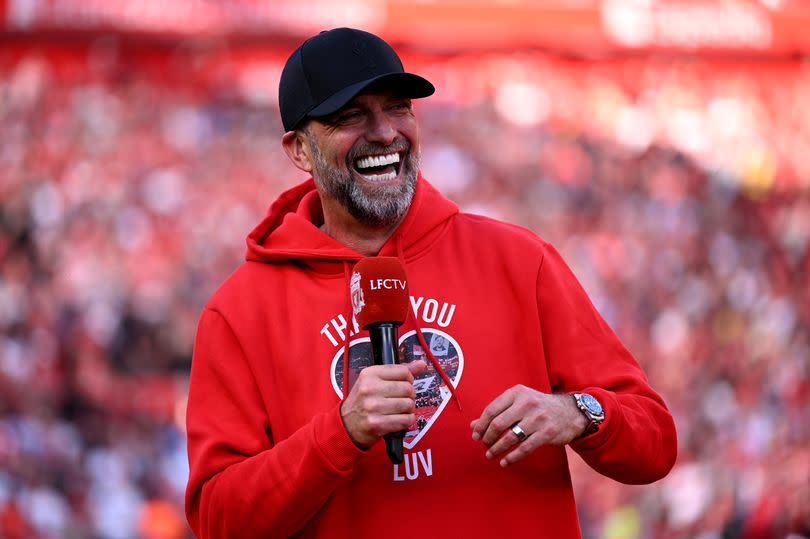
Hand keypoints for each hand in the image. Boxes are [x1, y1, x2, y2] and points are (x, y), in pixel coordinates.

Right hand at [340, 360, 426, 448]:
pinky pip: (405, 420)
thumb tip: (422, 363)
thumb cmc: (363, 401)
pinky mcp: (377, 423)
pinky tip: (398, 419)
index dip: (408, 379)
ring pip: (409, 404)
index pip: (403, 371)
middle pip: (408, 388)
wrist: (347, 424)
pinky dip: (407, 420)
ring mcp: (373, 407)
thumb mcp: (374, 381)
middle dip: (409, 395)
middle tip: (402, 399)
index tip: (403, 384)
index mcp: (369, 374)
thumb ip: (399, 371)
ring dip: (408, 409)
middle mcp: (370, 388)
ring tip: (399, 410)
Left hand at [470, 385, 586, 466]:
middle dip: (488, 438)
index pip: (492, 409)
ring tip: (490, 455)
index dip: (481, 425)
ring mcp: (538, 418)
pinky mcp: (547, 433)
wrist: (569, 412)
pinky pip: (524, 448)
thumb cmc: (538, 407)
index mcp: (517, 393)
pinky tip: (505, 462)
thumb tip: (473, 426)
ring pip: (510, 437)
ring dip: (497, 449)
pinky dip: (512, 457)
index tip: (475, 436)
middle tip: (484, 445)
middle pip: (499, 424)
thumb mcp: (518, 403)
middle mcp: (527, 403)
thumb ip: (497, 412)